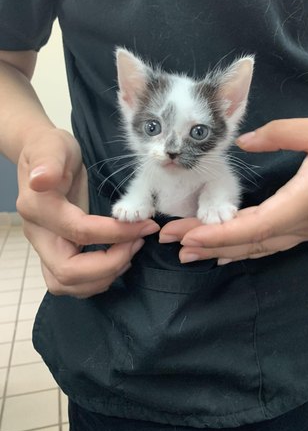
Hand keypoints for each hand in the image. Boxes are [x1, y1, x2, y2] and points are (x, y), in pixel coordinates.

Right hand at [17, 127, 158, 296]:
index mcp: (38, 209)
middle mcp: (38, 235)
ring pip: (67, 285)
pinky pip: (72, 283)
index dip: (116, 233)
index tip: (146, 225)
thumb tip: (41, 179)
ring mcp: (44, 248)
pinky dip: (98, 279)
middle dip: (110, 264)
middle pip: (68, 272)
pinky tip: (118, 259)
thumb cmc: (52, 149)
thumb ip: (49, 160)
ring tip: (131, 251)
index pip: (80, 232)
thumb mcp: (54, 145)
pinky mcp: (54, 254)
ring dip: (104, 276)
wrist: (41, 156)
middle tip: (138, 243)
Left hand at [159, 117, 307, 262]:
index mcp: (301, 202)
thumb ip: (281, 134)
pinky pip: (268, 245)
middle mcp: (298, 224)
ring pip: (256, 247)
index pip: (252, 226)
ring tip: (188, 252)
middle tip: (170, 242)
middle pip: (246, 241)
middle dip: (206, 242)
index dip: (217, 233)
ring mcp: (303, 231)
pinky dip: (242, 249)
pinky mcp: (306, 229)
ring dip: (220, 250)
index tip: (186, 235)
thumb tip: (243, 143)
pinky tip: (224, 253)